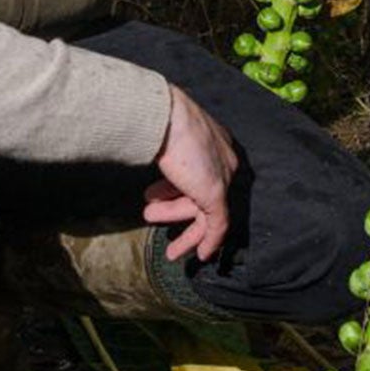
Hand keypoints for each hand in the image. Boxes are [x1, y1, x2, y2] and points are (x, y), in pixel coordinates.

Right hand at [144, 84, 239, 263]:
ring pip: (209, 213)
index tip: (159, 199)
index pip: (201, 172)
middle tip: (151, 214)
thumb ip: (163, 151)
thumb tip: (146, 154)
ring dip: (183, 229)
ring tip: (167, 247)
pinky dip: (209, 241)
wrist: (162, 115)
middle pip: (202, 192)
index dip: (176, 188)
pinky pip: (218, 224)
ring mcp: (222, 176)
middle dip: (175, 208)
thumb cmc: (156, 119)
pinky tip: (198, 255)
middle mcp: (223, 158)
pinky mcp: (216, 193)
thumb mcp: (161, 136)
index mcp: (212, 140)